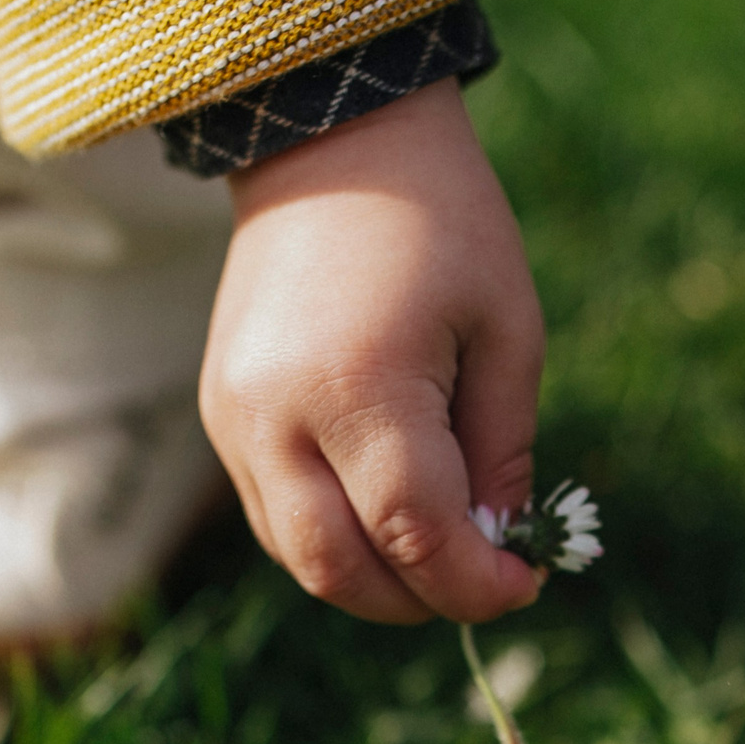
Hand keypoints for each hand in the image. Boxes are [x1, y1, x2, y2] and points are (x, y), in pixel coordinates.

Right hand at [201, 77, 544, 624]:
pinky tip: (387, 519)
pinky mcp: (220, 414)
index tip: (524, 583)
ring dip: (372, 581)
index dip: (474, 581)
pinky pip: (274, 515)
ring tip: (439, 556)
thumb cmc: (444, 227)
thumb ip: (503, 454)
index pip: (415, 534)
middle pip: (341, 569)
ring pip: (298, 556)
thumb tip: (500, 551)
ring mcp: (234, 419)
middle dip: (419, 600)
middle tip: (482, 584)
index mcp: (359, 387)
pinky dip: (332, 540)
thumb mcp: (507, 333)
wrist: (336, 143)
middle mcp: (277, 416)